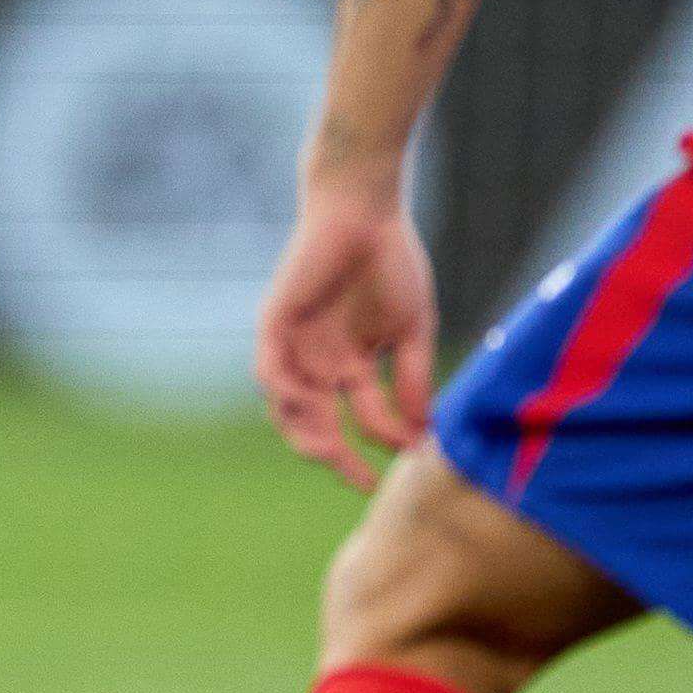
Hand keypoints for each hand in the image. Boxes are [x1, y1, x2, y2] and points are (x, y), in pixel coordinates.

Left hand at [256, 179, 437, 491]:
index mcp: (350, 366)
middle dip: (336, 455)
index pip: (362, 419)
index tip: (410, 460)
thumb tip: (424, 431)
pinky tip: (306, 404)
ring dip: (307, 431)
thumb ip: (412, 378)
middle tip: (360, 479)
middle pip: (318, 423)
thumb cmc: (391, 263)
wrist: (366, 212)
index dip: (384, 442)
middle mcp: (319, 362)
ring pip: (288, 405)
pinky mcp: (274, 321)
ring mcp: (295, 345)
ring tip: (333, 450)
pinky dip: (282, 390)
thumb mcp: (410, 330)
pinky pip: (268, 367)